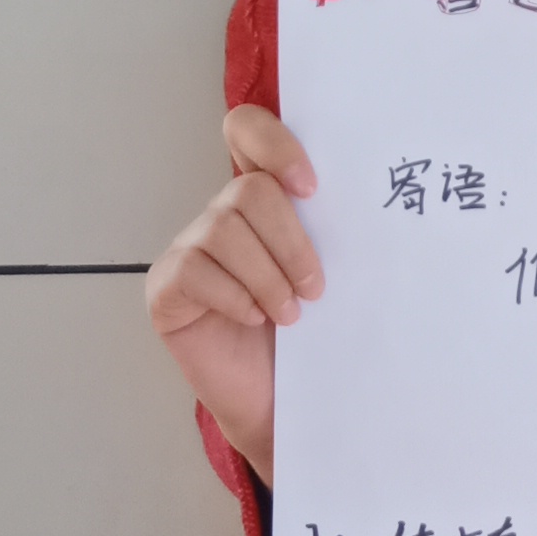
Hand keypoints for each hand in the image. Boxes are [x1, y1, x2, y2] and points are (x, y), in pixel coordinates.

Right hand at [145, 105, 319, 479]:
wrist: (280, 405)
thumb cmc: (310, 339)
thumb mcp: (328, 275)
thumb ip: (330, 232)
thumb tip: (369, 200)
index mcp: (261, 200)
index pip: (247, 130)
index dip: (276, 145)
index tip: (312, 188)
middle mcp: (220, 216)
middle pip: (249, 191)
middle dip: (291, 240)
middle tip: (316, 287)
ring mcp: (188, 250)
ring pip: (225, 228)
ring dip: (268, 275)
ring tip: (291, 314)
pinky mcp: (167, 288)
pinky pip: (195, 271)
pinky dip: (235, 297)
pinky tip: (254, 320)